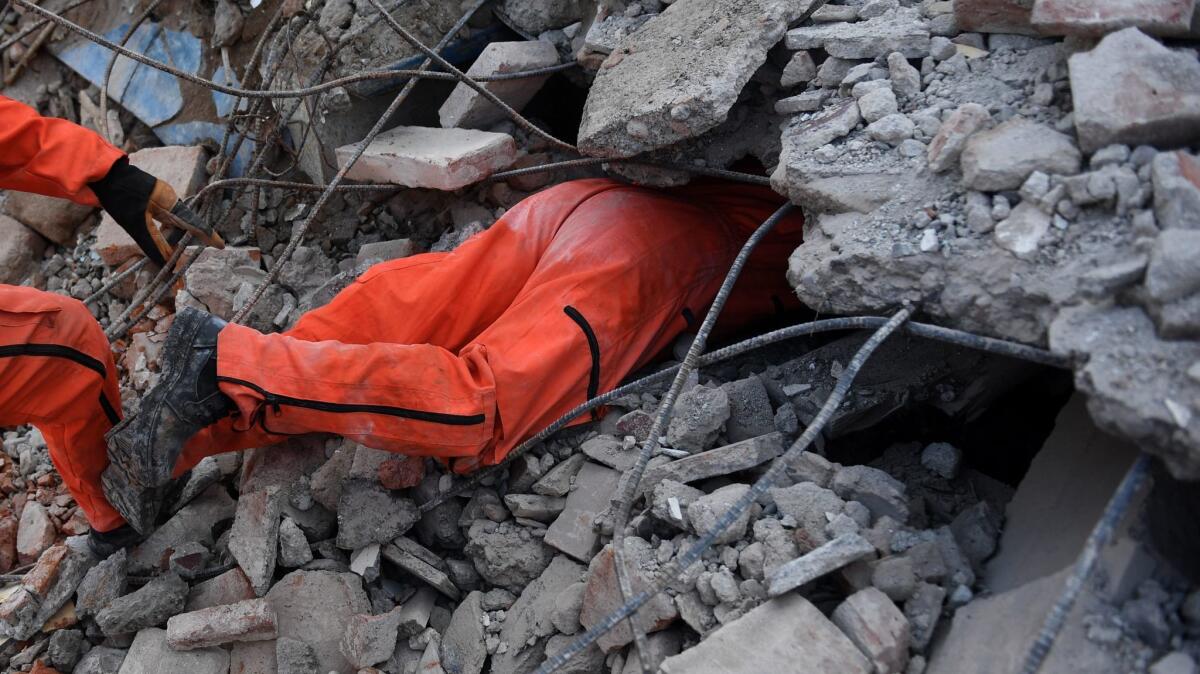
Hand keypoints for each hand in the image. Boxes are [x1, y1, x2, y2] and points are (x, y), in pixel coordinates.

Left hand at [88, 158, 224, 265]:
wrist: (101, 173)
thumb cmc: (119, 195)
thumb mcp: (135, 223)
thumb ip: (152, 243)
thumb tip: (167, 262)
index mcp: (170, 202)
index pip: (194, 222)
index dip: (207, 235)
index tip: (221, 245)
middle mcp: (168, 199)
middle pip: (186, 223)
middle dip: (195, 237)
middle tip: (206, 250)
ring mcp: (159, 198)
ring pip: (174, 221)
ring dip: (178, 236)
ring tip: (184, 251)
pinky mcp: (149, 199)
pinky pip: (164, 218)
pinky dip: (167, 230)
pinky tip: (166, 238)